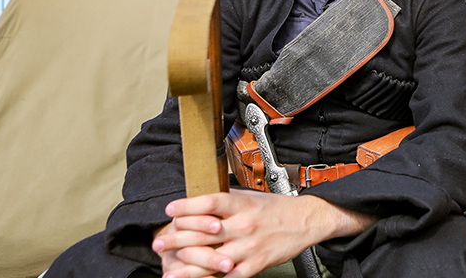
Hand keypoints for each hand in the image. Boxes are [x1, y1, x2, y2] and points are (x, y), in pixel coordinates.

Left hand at [152, 189, 376, 277]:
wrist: (306, 220)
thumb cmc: (277, 208)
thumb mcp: (252, 197)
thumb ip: (228, 200)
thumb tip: (201, 200)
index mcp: (242, 204)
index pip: (210, 202)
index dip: (187, 206)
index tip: (169, 210)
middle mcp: (244, 224)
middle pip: (205, 231)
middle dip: (177, 239)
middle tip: (159, 243)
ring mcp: (249, 246)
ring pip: (213, 259)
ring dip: (188, 268)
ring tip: (169, 272)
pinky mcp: (256, 264)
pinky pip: (229, 277)